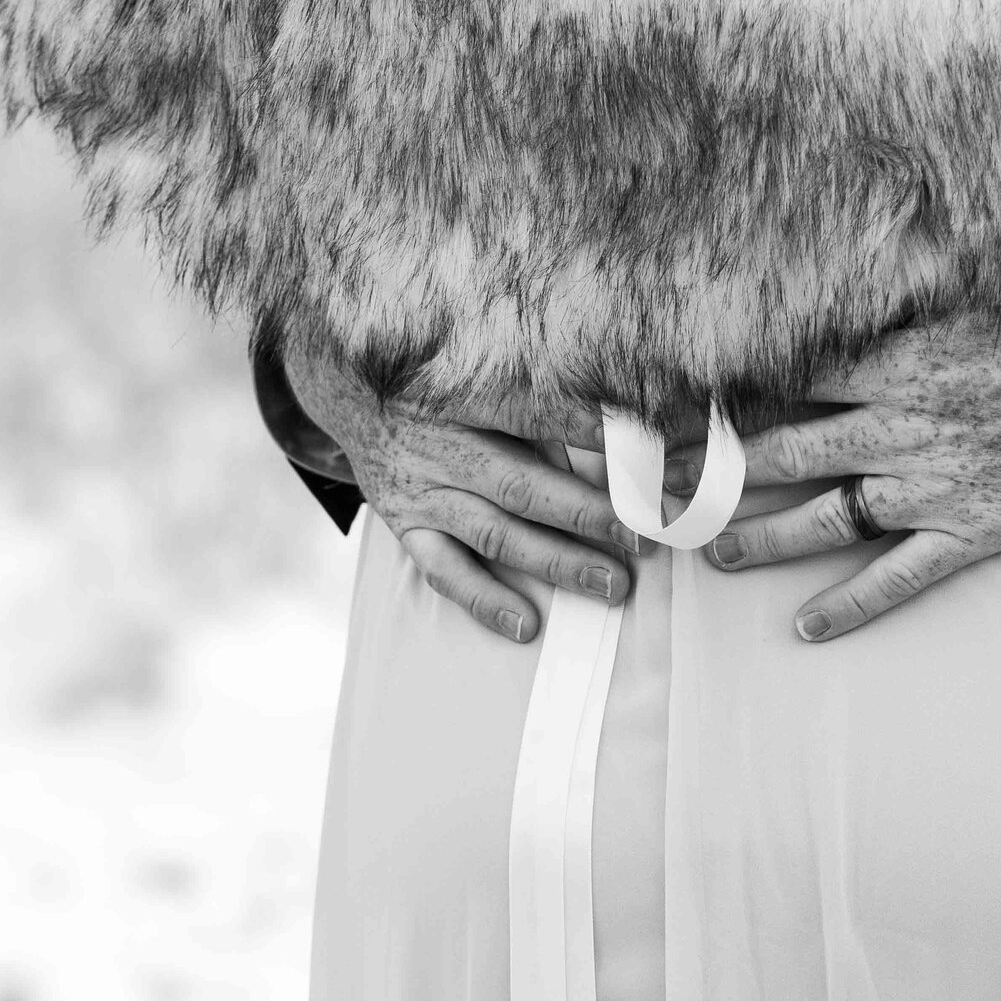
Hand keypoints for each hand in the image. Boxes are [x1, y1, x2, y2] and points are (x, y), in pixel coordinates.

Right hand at [283, 338, 638, 642]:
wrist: (355, 393)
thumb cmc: (443, 383)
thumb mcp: (484, 376)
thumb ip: (541, 404)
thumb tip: (619, 434)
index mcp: (467, 396)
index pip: (537, 415)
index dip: (592, 436)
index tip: (645, 457)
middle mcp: (443, 446)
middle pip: (522, 485)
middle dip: (587, 513)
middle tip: (641, 536)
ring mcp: (423, 491)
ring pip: (495, 533)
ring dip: (556, 561)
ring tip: (612, 584)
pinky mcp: (407, 526)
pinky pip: (446, 571)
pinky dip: (485, 600)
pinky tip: (526, 624)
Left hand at [667, 287, 1000, 641]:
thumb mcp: (968, 295)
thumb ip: (895, 305)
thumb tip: (825, 291)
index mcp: (894, 358)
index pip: (777, 377)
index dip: (715, 397)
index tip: (657, 409)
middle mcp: (901, 422)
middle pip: (781, 449)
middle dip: (710, 472)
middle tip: (651, 491)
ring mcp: (937, 481)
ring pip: (827, 515)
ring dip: (762, 536)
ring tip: (709, 555)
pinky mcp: (978, 527)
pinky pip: (902, 575)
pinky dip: (853, 604)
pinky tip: (807, 628)